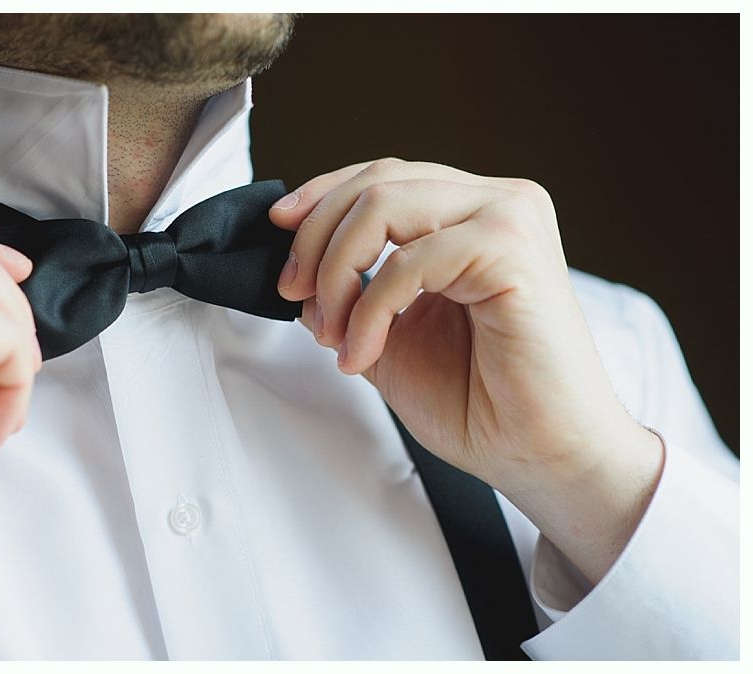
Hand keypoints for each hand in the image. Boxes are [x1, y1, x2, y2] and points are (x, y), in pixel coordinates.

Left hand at [272, 158, 663, 583]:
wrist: (541, 456)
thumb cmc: (482, 404)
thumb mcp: (391, 339)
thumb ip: (350, 297)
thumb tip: (301, 274)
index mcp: (473, 216)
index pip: (384, 177)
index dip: (321, 196)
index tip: (279, 231)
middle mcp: (497, 203)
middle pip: (376, 182)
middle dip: (316, 239)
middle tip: (294, 294)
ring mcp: (510, 219)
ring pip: (382, 205)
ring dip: (336, 273)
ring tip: (331, 333)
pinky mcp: (513, 251)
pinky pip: (407, 261)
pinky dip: (368, 309)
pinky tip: (362, 352)